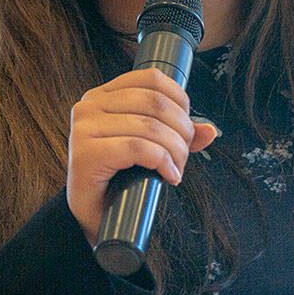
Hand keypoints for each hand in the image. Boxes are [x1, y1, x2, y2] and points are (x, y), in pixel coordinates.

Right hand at [66, 68, 218, 244]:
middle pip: (155, 102)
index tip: (186, 127)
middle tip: (183, 155)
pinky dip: (162, 162)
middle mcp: (89, 106)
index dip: (179, 99)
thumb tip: (209, 130)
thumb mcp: (148, 149)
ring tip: (176, 169)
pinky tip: (168, 175)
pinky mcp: (86, 154)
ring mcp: (84, 129)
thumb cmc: (117, 179)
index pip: (151, 78)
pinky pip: (138, 148)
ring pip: (150, 127)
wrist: (92, 216)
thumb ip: (174, 134)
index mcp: (101, 96)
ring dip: (175, 150)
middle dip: (181, 130)